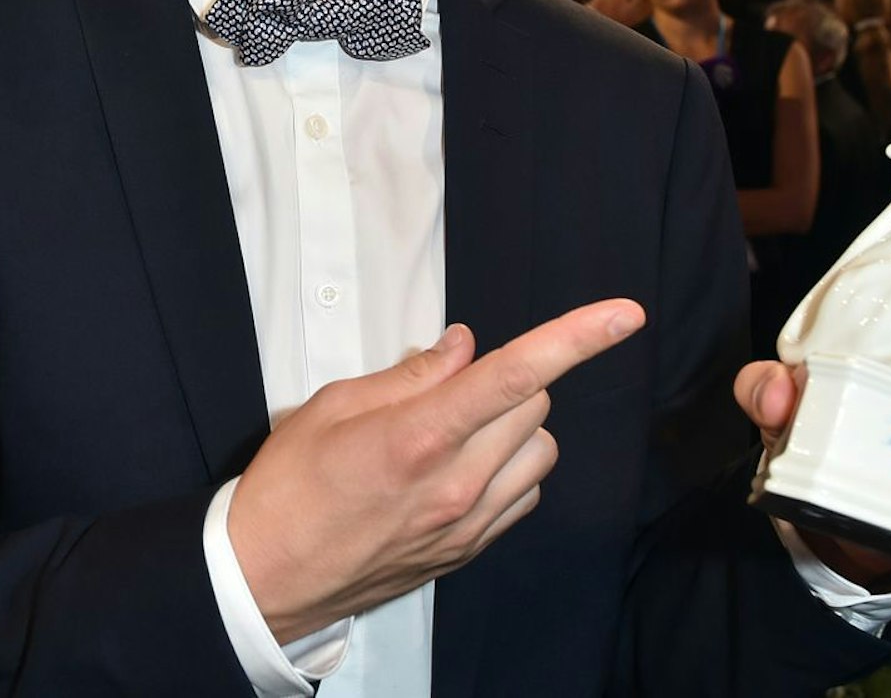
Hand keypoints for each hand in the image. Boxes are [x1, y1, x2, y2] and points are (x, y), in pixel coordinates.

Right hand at [228, 298, 645, 644]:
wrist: (267, 576)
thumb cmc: (289, 487)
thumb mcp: (332, 406)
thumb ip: (410, 375)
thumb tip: (465, 347)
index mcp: (417, 437)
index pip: (515, 373)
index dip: (576, 337)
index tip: (623, 313)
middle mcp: (455, 484)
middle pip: (534, 403)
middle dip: (506, 379)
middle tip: (449, 387)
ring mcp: (468, 523)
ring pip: (542, 448)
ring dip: (515, 424)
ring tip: (460, 428)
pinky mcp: (470, 550)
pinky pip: (526, 492)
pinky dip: (510, 467)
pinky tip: (465, 465)